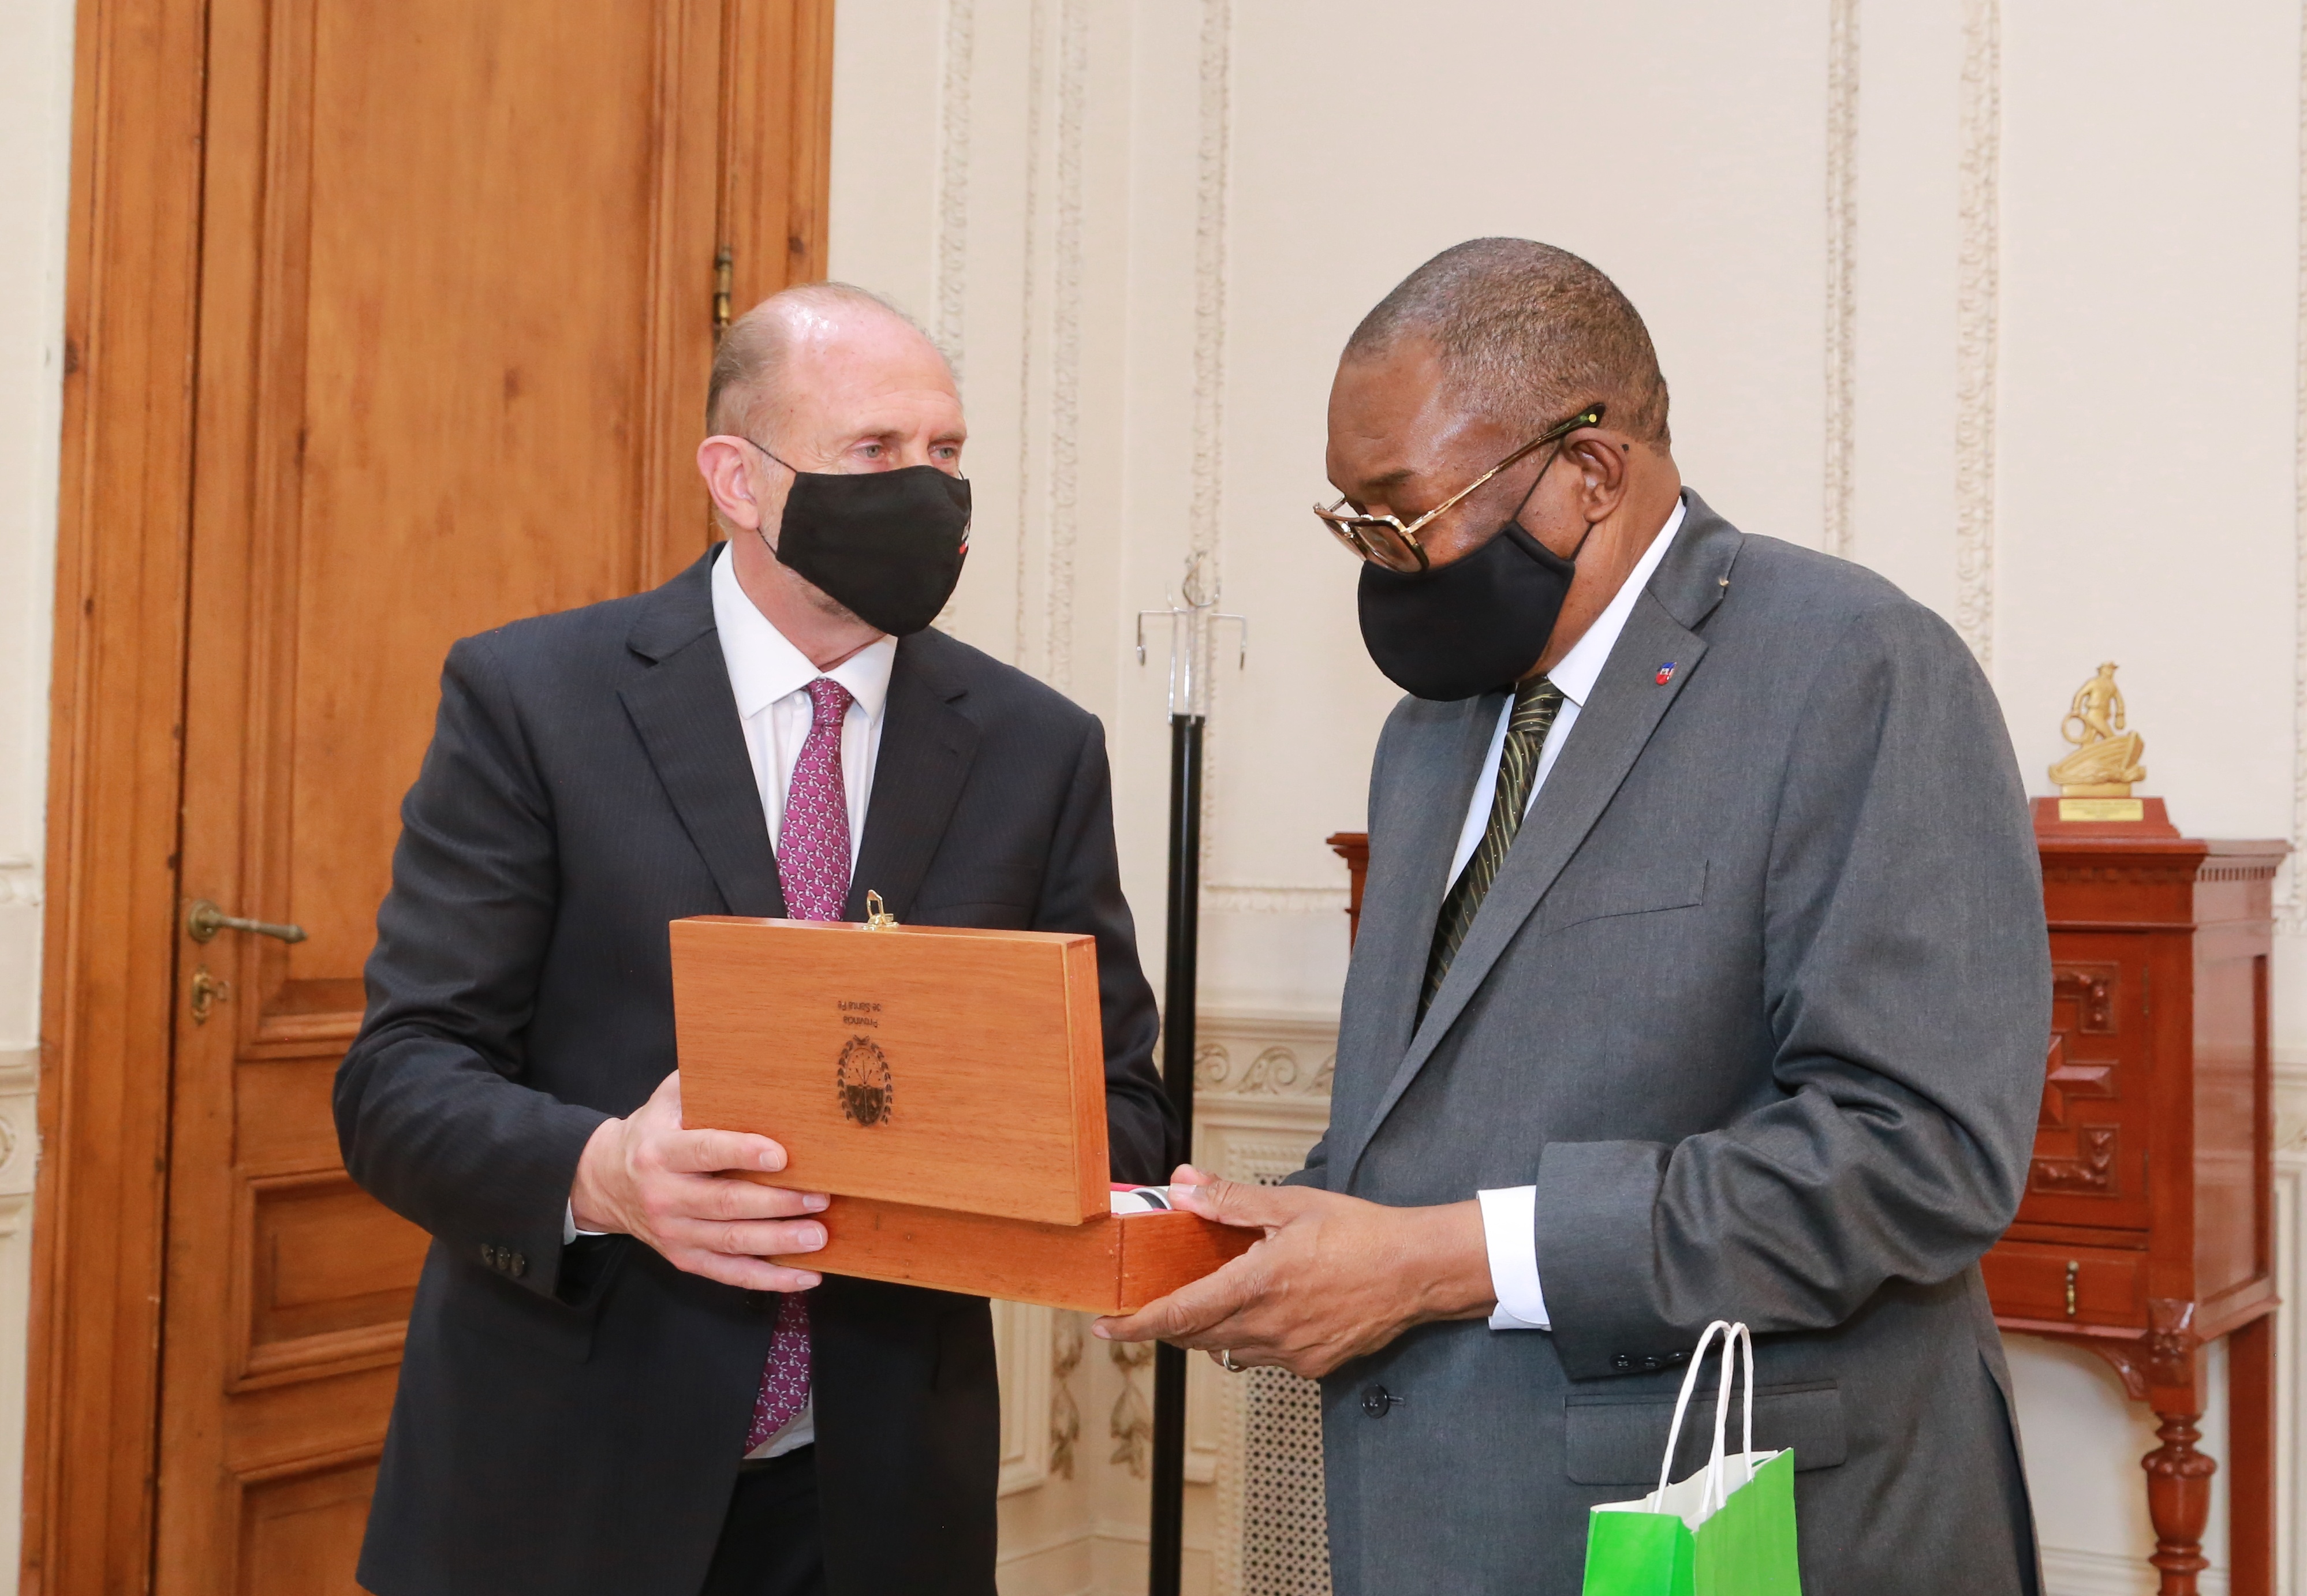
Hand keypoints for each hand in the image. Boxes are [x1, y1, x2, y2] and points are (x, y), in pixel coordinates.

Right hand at [569, 1070, 827, 1290]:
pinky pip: (730, 1275)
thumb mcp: (666, 1101)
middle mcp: (665, 1196)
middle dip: (777, 1203)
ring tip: (820, 1236)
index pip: (705, 1152)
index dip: (743, 1153)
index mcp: (661, 1152)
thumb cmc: (651, 1133)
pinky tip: (806, 1277)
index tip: (782, 1155)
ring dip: (780, 1241)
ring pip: (732, 1243)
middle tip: (820, 1197)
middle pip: (726, 1203)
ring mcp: (674, 1233)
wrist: (604, 1182)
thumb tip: (751, 1056)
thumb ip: (700, 1083)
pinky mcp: (684, 1258)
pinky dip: (770, 1279)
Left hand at [1090, 1166, 1496, 1379]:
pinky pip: (1263, 1357)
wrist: (1418, 1271)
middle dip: (1167, 1326)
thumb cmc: (1362, 1233)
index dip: (1137, 1324)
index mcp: (1259, 1284)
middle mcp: (1270, 1326)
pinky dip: (1248, 1338)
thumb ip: (1231, 1201)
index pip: (1180, 1314)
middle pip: (1197, 1337)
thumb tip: (1184, 1186)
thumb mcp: (1291, 1205)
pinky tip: (1260, 1312)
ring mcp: (1292, 1352)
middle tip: (1147, 1308)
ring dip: (1207, 1331)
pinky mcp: (1313, 1366)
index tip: (1107, 1327)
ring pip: (1228, 1350)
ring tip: (1202, 1303)